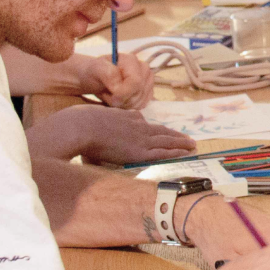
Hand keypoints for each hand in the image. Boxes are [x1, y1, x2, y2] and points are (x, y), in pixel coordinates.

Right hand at [31, 105, 194, 163]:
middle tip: (187, 139)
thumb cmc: (77, 125)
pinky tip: (185, 153)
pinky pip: (163, 152)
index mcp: (124, 117)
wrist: (79, 126)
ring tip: (192, 145)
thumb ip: (95, 129)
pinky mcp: (139, 151)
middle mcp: (136, 125)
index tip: (162, 133)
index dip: (154, 129)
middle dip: (174, 136)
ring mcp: (139, 137)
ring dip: (180, 143)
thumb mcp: (88, 120)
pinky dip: (176, 152)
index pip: (143, 123)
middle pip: (159, 131)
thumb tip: (91, 140)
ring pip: (165, 141)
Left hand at [76, 54, 154, 108]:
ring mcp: (148, 81)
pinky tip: (120, 99)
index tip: (112, 97)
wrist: (98, 78)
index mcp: (132, 60)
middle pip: (138, 95)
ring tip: (112, 95)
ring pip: (139, 103)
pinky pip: (140, 106)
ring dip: (122, 104)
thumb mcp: (97, 69)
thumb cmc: (96, 72)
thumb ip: (108, 74)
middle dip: (120, 100)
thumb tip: (118, 86)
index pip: (136, 82)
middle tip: (108, 93)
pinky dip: (128, 107)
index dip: (124, 93)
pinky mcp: (148, 93)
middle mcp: (144, 69)